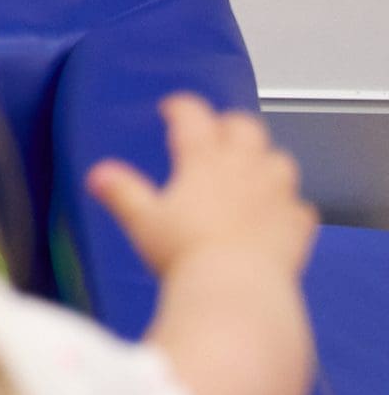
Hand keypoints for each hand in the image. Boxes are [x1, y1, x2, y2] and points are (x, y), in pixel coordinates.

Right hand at [87, 94, 316, 279]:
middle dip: (229, 124)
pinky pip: (297, 206)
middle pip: (245, 127)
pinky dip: (286, 206)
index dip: (182, 108)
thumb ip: (122, 193)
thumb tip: (97, 175)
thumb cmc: (184, 253)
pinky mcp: (297, 222)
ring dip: (264, 159)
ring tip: (252, 168)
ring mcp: (277, 193)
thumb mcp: (142, 222)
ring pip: (278, 159)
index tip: (172, 107)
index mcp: (204, 162)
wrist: (236, 287)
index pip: (193, 119)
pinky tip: (276, 215)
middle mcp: (245, 168)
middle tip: (216, 130)